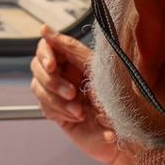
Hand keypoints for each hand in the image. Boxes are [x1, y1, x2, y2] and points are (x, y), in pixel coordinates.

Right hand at [30, 25, 135, 164]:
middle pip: (37, 67)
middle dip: (53, 82)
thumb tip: (44, 28)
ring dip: (57, 101)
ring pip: (38, 88)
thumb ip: (70, 48)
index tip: (52, 66)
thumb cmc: (120, 100)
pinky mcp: (58, 112)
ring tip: (80, 111)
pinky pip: (45, 107)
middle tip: (72, 94)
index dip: (45, 54)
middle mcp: (65, 73)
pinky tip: (77, 117)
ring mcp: (59, 93)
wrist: (127, 136)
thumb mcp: (96, 70)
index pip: (47, 47)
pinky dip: (60, 112)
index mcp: (75, 58)